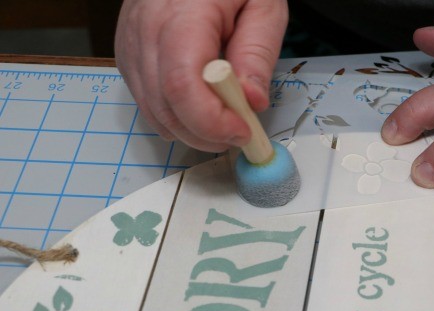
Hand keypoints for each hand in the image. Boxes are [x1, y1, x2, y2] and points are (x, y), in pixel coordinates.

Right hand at [115, 0, 287, 151]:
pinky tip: (201, 108)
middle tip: (240, 131)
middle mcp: (145, 30)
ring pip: (154, 113)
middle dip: (206, 133)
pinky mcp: (128, 56)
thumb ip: (258, 53)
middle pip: (165, 107)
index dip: (212, 121)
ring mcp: (130, 45)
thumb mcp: (263, 5)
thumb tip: (251, 101)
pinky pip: (148, 103)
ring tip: (225, 121)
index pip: (182, 84)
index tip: (242, 130)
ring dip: (192, 131)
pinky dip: (176, 118)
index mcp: (183, 13)